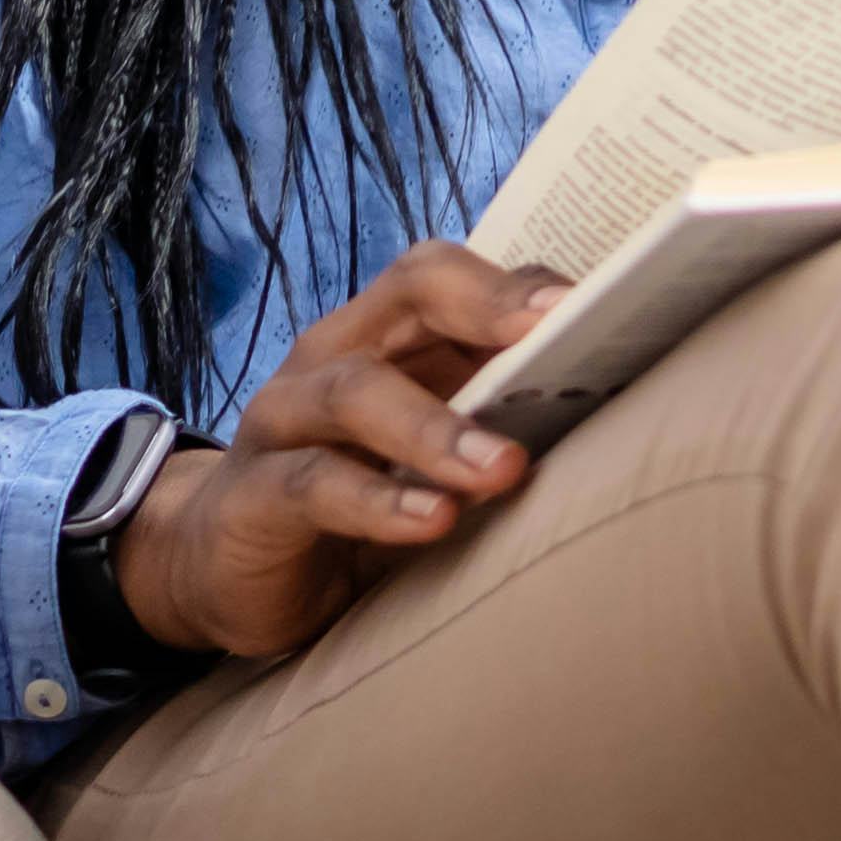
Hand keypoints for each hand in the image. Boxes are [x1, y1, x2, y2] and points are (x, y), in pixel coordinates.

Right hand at [118, 240, 566, 661]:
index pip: (449, 273)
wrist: (219, 566)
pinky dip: (378, 502)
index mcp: (384, 333)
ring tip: (504, 469)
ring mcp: (283, 420)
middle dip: (490, 311)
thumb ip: (493, 412)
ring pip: (357, 392)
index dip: (520, 281)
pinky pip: (313, 484)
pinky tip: (432, 522)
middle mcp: (333, 356)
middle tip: (562, 335)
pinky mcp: (250, 497)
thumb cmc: (354, 495)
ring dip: (438, 430)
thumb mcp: (425, 448)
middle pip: (409, 295)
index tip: (604, 301)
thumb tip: (621, 393)